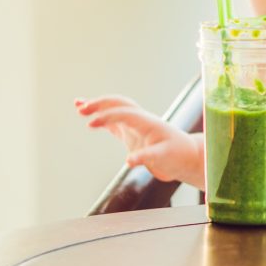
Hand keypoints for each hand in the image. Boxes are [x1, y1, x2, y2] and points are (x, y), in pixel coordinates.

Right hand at [75, 95, 203, 185]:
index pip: (124, 113)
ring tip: (78, 105)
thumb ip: (148, 157)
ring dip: (98, 107)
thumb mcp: (165, 158)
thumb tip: (129, 161)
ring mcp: (136, 126)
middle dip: (100, 104)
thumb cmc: (178, 156)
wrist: (187, 157)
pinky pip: (114, 123)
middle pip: (118, 105)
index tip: (91, 123)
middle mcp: (141, 120)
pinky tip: (90, 120)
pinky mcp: (133, 135)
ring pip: (115, 110)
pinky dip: (102, 119)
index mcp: (148, 122)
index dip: (108, 116)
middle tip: (81, 107)